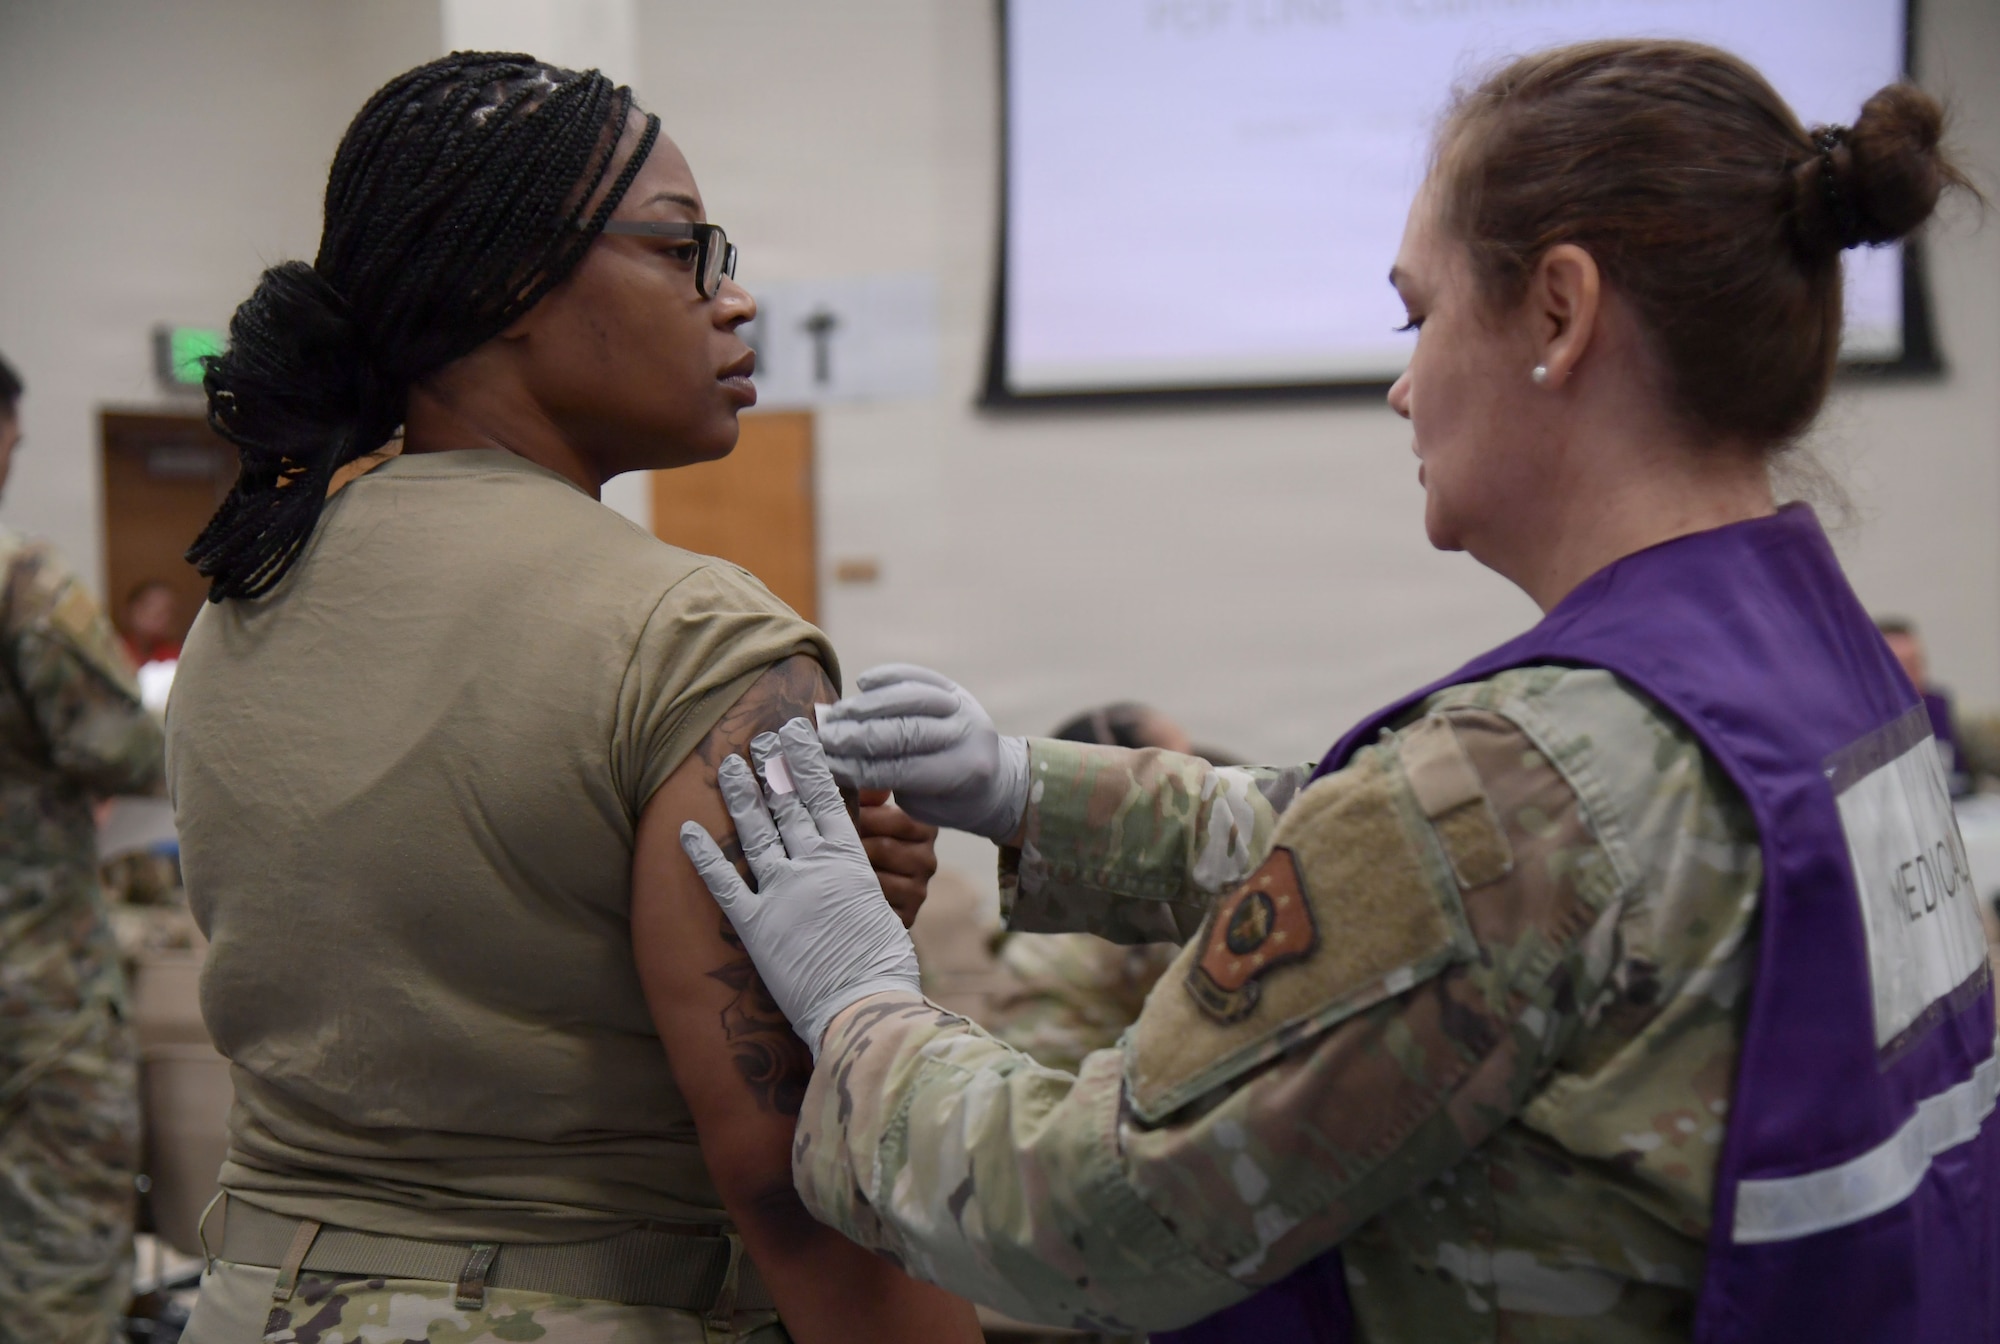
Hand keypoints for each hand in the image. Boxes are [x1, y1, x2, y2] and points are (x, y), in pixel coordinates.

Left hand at [680, 718, 921, 1057]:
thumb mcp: (882, 914)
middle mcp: (813, 866)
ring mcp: (782, 892)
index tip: (797, 734)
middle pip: (788, 805)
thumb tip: (857, 882)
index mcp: (850, 861)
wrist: (863, 1007)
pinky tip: (684, 831)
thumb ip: (863, 889)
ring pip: (756, 832)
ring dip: (739, 796)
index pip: (826, 798)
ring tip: (725, 766)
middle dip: (771, 769)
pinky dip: (702, 856)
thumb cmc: (883, 970)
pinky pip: (722, 883)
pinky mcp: (755, 925)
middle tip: (759, 738)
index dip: (808, 763)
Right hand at [816, 664, 1029, 841]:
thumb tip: (833, 761)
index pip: (901, 768)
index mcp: (962, 772)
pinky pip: (918, 675)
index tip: (827, 765)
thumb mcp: (923, 803)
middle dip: (859, 735)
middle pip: (904, 730)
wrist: (994, 780)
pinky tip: (863, 683)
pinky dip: (889, 676)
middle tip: (825, 738)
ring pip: (910, 697)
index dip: (860, 766)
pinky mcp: (954, 687)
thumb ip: (888, 780)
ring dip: (868, 706)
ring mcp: (963, 706)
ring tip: (837, 714)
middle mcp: (967, 733)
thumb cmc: (950, 801)